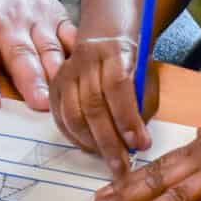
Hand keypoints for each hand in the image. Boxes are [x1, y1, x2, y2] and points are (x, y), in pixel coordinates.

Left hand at [0, 0, 69, 109]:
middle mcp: (6, 20)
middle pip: (18, 53)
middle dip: (29, 80)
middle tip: (38, 105)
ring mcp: (34, 17)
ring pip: (47, 48)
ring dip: (54, 73)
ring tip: (59, 98)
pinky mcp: (56, 14)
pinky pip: (70, 34)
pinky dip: (77, 52)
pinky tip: (83, 71)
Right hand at [49, 29, 161, 178]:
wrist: (105, 34)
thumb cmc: (132, 60)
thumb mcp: (145, 74)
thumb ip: (142, 104)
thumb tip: (137, 142)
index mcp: (113, 52)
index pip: (117, 87)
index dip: (127, 118)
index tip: (139, 144)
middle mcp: (85, 61)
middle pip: (93, 105)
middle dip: (109, 141)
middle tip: (123, 166)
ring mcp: (66, 73)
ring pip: (73, 115)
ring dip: (91, 143)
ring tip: (109, 159)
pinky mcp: (55, 86)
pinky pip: (61, 118)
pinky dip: (75, 138)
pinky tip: (91, 149)